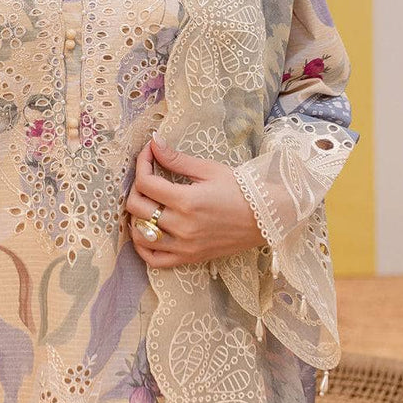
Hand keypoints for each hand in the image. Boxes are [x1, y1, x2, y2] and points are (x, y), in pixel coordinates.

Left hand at [126, 135, 262, 268]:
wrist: (266, 218)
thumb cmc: (241, 190)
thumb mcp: (209, 170)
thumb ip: (177, 159)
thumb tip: (154, 142)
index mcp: (187, 201)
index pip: (146, 182)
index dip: (142, 163)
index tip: (149, 153)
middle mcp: (182, 226)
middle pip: (137, 207)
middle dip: (136, 187)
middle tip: (148, 177)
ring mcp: (184, 246)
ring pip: (140, 234)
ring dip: (136, 216)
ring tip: (147, 203)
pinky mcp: (189, 258)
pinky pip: (153, 260)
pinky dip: (143, 246)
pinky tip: (147, 231)